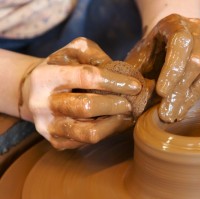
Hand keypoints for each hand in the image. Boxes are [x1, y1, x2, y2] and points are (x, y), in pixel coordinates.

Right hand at [25, 37, 140, 148]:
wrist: (33, 92)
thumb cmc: (61, 68)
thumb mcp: (74, 52)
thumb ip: (95, 55)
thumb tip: (123, 73)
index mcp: (46, 76)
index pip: (85, 76)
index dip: (114, 81)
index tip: (135, 85)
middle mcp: (42, 104)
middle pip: (86, 107)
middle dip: (115, 104)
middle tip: (132, 102)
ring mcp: (48, 126)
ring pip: (89, 132)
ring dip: (115, 123)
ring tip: (128, 114)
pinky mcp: (56, 142)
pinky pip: (87, 142)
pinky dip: (107, 132)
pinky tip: (116, 122)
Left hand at [126, 14, 199, 122]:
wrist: (166, 37)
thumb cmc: (150, 50)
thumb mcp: (138, 57)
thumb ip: (136, 74)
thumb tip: (135, 101)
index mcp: (175, 24)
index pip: (180, 43)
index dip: (172, 68)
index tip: (162, 93)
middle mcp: (198, 31)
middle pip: (197, 61)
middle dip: (180, 91)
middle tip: (166, 116)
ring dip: (195, 95)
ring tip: (176, 116)